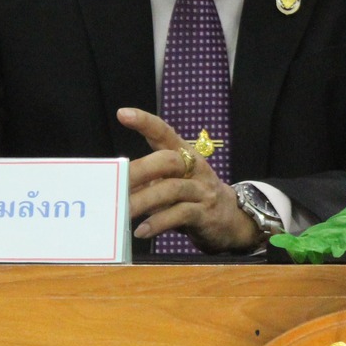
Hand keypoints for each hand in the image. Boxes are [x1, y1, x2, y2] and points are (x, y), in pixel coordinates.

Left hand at [119, 108, 260, 253]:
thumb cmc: (193, 197)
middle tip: (114, 181)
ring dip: (144, 200)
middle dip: (140, 169)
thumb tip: (115, 185)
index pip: (165, 133)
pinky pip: (180, 215)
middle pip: (168, 161)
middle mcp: (195, 168)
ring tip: (122, 211)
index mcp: (184, 154)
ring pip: (172, 189)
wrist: (231, 220)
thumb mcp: (173, 183)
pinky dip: (158, 223)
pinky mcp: (205, 214)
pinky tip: (141, 231)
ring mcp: (202, 191)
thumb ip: (149, 181)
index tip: (123, 114)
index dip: (146, 123)